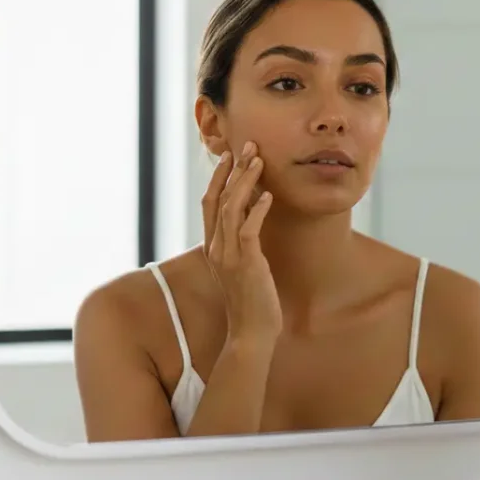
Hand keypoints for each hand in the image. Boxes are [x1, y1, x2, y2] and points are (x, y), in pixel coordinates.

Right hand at [202, 141, 281, 342]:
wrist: (251, 333)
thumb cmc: (252, 301)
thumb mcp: (244, 265)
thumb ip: (243, 239)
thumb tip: (253, 210)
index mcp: (213, 247)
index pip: (210, 203)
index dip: (219, 177)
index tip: (231, 155)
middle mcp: (216, 248)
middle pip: (217, 199)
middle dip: (232, 170)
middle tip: (248, 146)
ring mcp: (228, 256)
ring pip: (231, 209)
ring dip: (245, 182)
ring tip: (259, 161)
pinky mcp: (245, 265)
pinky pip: (248, 230)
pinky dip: (258, 210)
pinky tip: (269, 196)